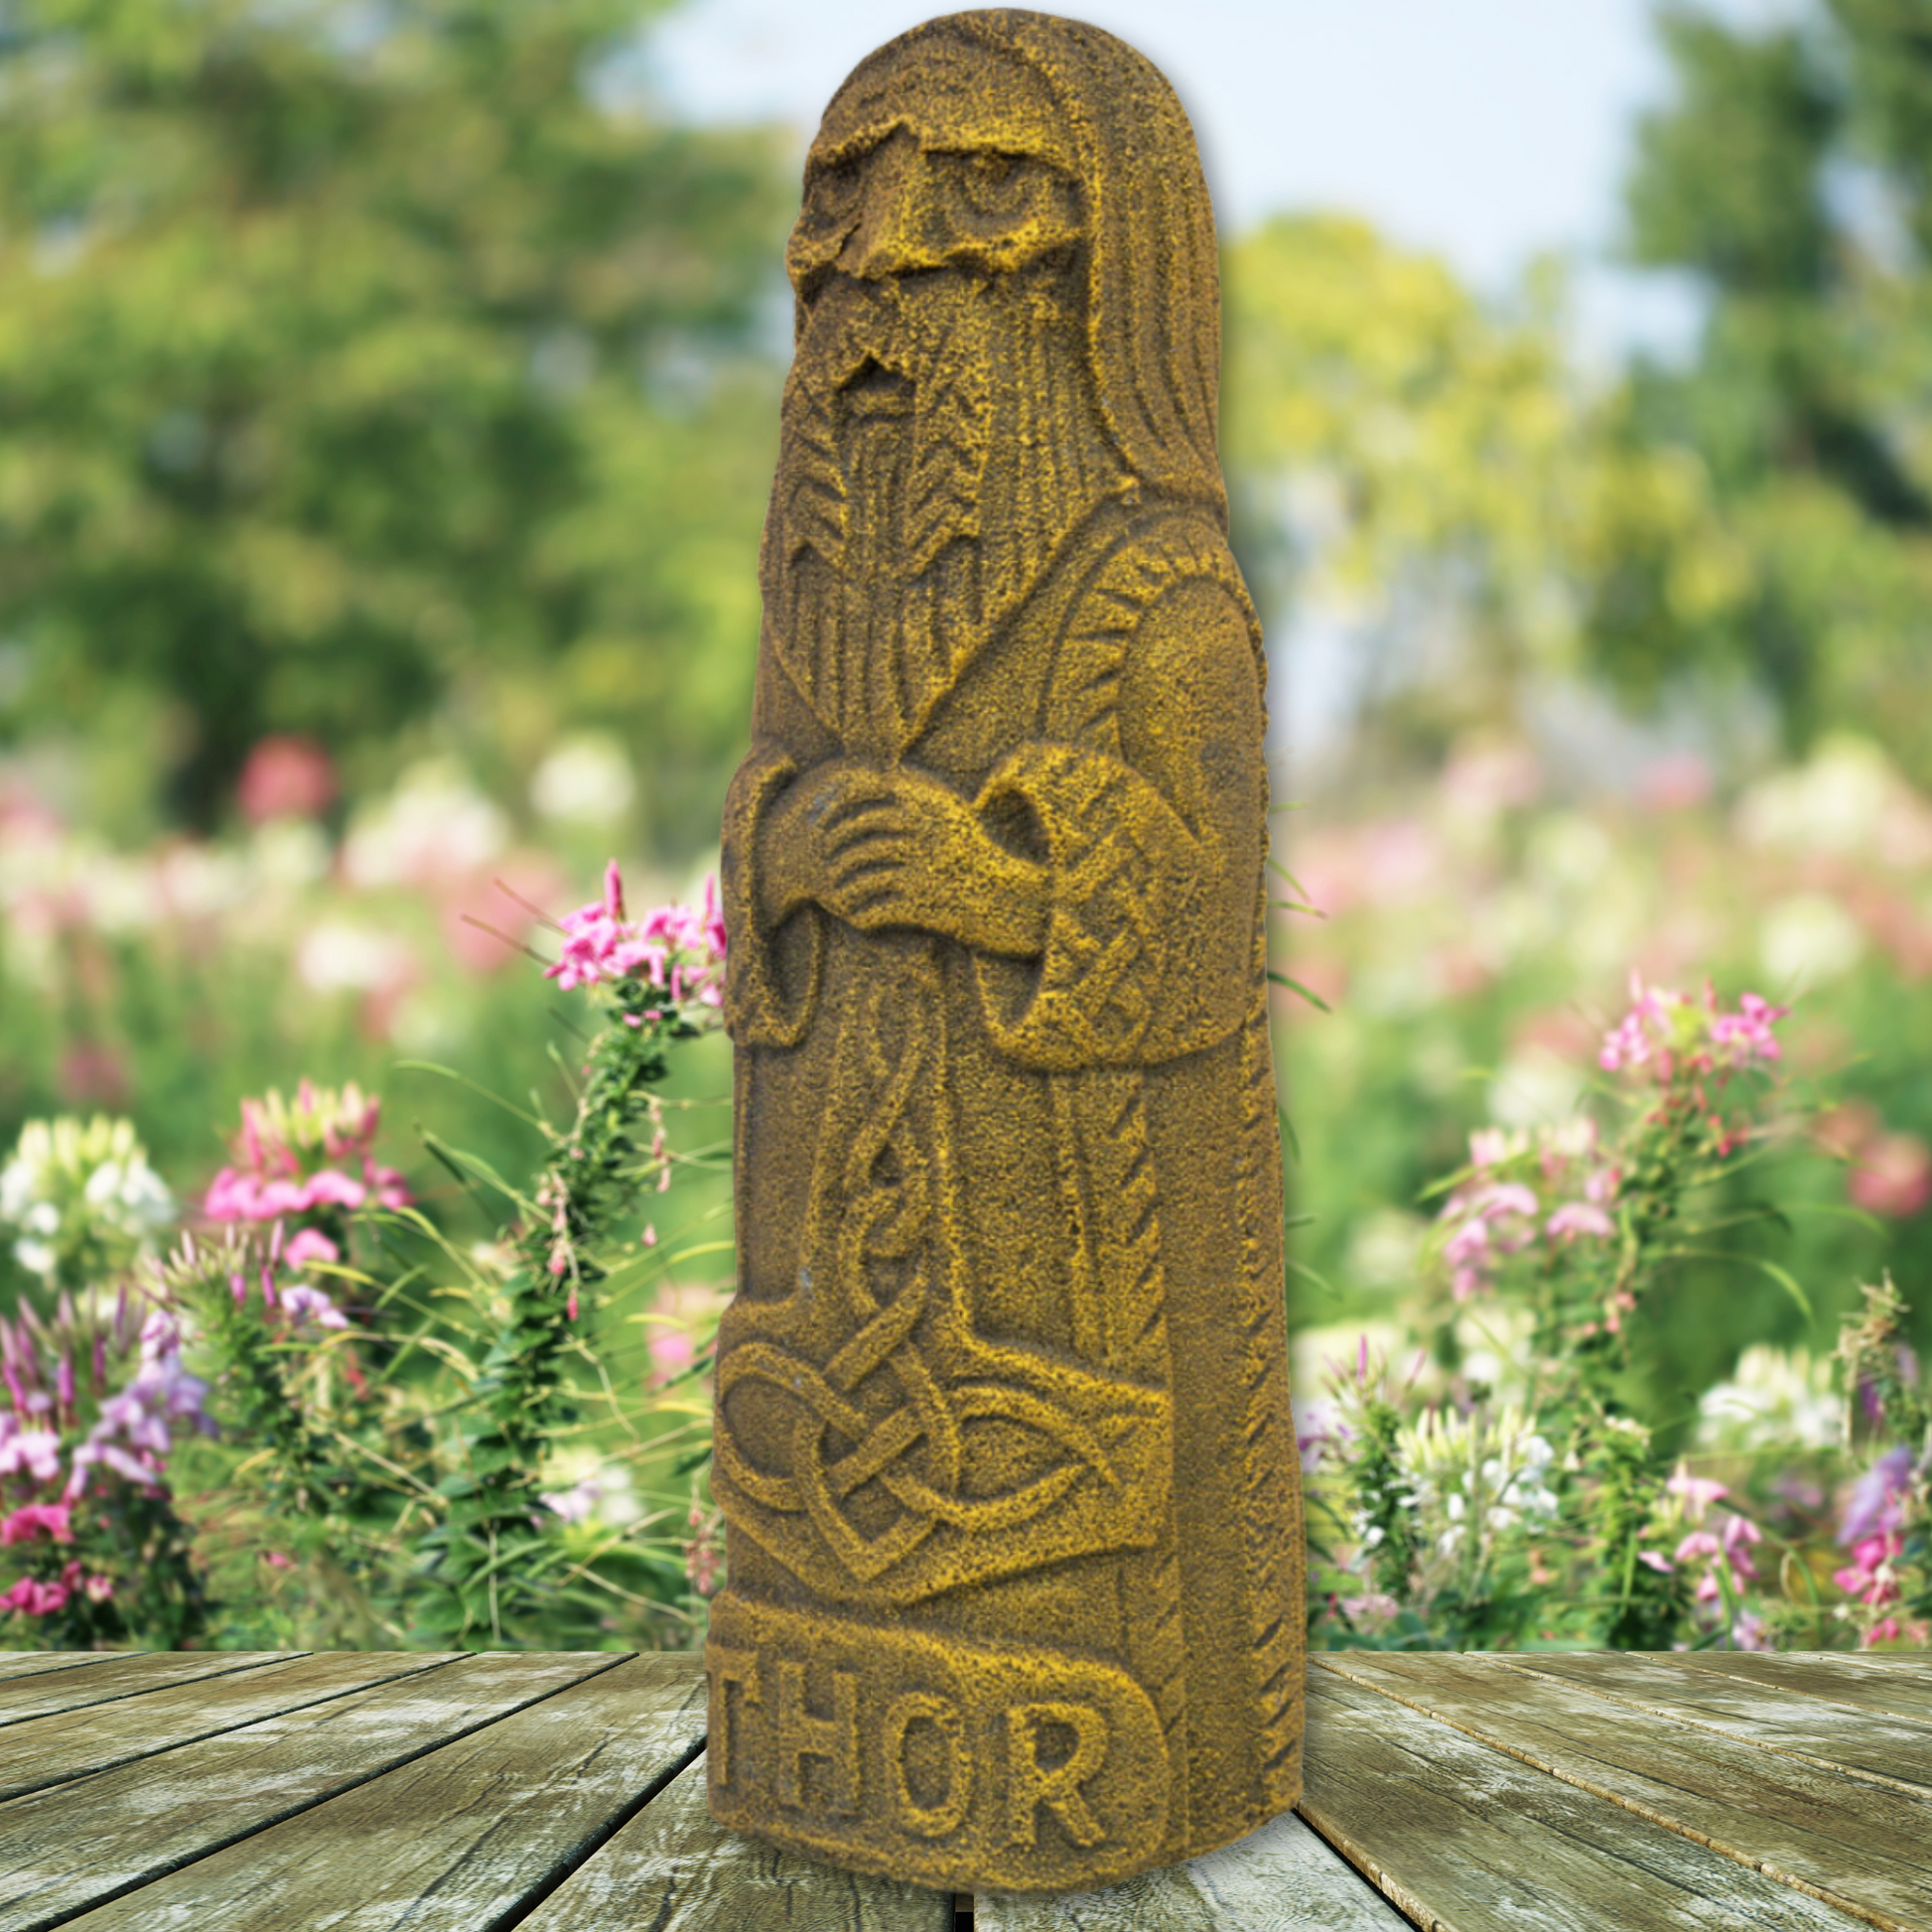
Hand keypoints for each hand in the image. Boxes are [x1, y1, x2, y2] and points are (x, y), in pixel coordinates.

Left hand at [770, 762, 1048, 955]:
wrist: (1013, 899)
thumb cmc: (977, 854)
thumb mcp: (952, 813)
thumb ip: (916, 793)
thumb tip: (877, 774)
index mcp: (930, 802)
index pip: (864, 788)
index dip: (833, 800)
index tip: (816, 816)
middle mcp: (924, 829)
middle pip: (857, 830)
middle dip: (832, 845)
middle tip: (819, 861)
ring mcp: (924, 866)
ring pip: (862, 872)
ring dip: (844, 885)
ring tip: (836, 894)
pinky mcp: (926, 903)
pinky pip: (877, 908)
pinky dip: (862, 914)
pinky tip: (858, 918)